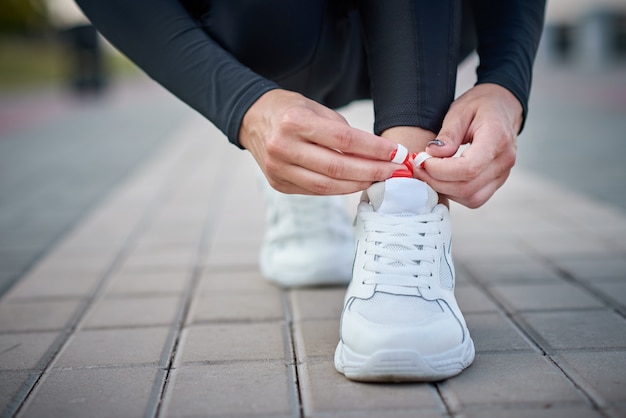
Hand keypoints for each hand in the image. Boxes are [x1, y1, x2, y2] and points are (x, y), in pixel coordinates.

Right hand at [240, 89, 399, 194]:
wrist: (252, 119)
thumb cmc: (289, 110)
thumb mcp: (315, 107)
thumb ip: (342, 131)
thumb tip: (376, 155)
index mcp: (294, 122)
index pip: (343, 140)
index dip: (373, 150)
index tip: (395, 154)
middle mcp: (282, 147)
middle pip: (337, 168)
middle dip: (371, 172)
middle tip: (393, 171)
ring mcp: (278, 169)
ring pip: (327, 186)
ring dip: (357, 185)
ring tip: (378, 179)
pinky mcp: (278, 184)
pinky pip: (315, 191)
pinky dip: (338, 188)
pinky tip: (354, 182)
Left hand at [415, 83, 522, 207]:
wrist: (503, 107)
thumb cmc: (481, 106)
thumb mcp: (460, 111)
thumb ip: (448, 134)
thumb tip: (433, 153)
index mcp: (497, 138)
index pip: (468, 168)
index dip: (440, 170)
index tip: (422, 160)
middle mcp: (504, 160)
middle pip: (467, 187)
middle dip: (436, 181)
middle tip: (418, 167)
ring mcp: (502, 174)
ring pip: (471, 198)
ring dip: (444, 190)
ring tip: (428, 172)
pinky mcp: (496, 182)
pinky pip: (474, 198)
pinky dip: (454, 193)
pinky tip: (442, 178)